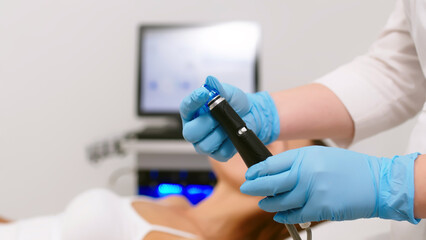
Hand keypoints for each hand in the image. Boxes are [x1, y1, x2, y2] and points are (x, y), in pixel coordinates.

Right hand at [179, 76, 279, 160]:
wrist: (252, 114)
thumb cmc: (235, 103)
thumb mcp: (228, 92)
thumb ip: (218, 88)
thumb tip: (210, 81)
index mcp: (193, 112)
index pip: (186, 107)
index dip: (192, 101)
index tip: (203, 93)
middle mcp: (194, 128)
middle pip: (190, 133)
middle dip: (206, 124)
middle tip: (218, 116)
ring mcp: (204, 143)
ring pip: (205, 145)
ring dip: (220, 134)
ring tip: (228, 125)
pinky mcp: (217, 154)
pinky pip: (221, 153)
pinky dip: (230, 143)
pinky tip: (233, 135)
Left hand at [240, 146, 419, 223]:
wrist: (377, 182)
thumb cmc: (350, 168)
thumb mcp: (320, 156)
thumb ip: (298, 163)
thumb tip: (275, 171)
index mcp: (305, 156)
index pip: (272, 164)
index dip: (257, 171)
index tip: (251, 175)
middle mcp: (306, 173)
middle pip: (271, 183)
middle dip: (255, 187)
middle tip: (247, 189)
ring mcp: (312, 192)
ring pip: (280, 201)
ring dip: (269, 203)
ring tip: (264, 203)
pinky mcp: (320, 208)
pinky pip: (295, 215)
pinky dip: (284, 216)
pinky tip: (279, 215)